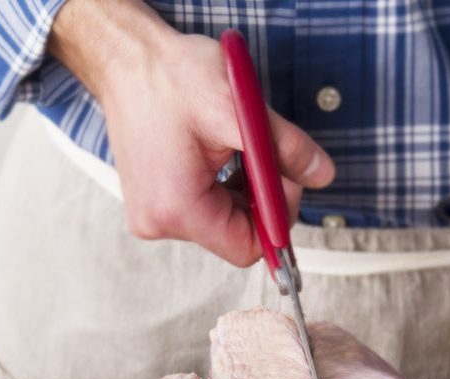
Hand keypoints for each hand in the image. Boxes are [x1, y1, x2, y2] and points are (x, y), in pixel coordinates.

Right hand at [48, 0, 334, 264]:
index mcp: (177, 209)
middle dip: (260, 197)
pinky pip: (203, 206)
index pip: (247, 248)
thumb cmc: (170, 78)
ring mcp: (152, 213)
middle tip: (265, 152)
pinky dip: (222, 182)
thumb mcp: (239, 111)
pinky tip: (219, 151)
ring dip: (242, 187)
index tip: (284, 178)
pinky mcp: (153, 200)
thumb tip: (322, 175)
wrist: (128, 60)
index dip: (276, 216)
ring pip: (221, 218)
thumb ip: (286, 149)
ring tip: (235, 144)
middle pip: (235, 233)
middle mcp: (158, 221)